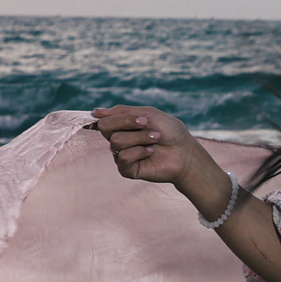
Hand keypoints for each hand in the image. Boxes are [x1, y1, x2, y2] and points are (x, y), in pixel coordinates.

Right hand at [91, 104, 207, 186]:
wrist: (184, 151)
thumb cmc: (170, 131)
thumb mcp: (147, 114)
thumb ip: (122, 112)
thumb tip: (95, 111)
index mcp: (122, 126)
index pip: (105, 118)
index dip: (112, 116)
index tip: (132, 116)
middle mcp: (120, 139)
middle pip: (105, 128)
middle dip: (126, 123)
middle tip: (145, 123)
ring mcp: (122, 155)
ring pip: (116, 141)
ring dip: (139, 137)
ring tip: (156, 138)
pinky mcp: (127, 169)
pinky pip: (123, 157)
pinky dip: (140, 151)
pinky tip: (151, 152)